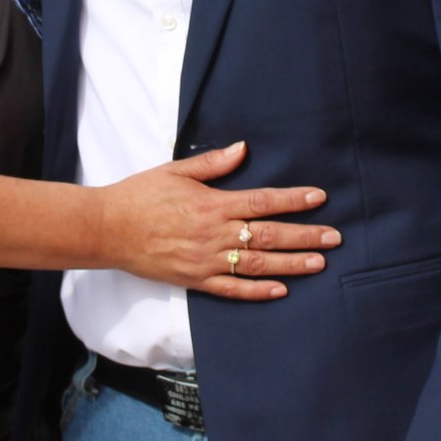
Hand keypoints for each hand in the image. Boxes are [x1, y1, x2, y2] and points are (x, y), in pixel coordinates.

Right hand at [97, 143, 337, 301]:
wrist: (107, 229)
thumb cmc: (139, 195)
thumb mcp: (175, 170)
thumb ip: (212, 163)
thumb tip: (243, 149)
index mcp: (211, 204)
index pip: (262, 202)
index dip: (293, 200)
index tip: (319, 197)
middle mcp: (213, 235)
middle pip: (268, 235)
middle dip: (305, 236)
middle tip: (334, 238)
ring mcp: (206, 261)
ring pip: (257, 264)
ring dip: (291, 264)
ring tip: (319, 263)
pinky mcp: (195, 280)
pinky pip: (232, 289)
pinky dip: (257, 291)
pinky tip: (281, 290)